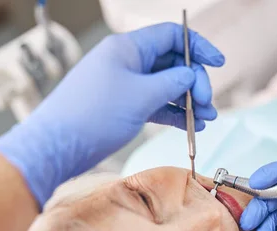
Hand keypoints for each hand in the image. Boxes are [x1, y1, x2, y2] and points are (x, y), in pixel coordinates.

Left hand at [0, 23, 224, 206]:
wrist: (57, 146)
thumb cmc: (92, 115)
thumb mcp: (140, 96)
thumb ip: (172, 83)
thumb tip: (190, 77)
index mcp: (127, 48)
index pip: (171, 37)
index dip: (198, 47)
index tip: (218, 63)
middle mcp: (126, 62)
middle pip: (171, 63)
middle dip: (195, 82)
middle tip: (208, 104)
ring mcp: (125, 85)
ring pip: (165, 86)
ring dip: (188, 101)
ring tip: (206, 119)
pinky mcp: (123, 106)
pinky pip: (155, 103)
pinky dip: (172, 113)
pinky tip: (189, 125)